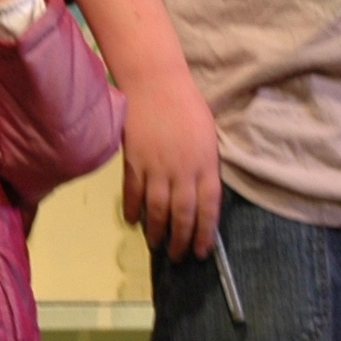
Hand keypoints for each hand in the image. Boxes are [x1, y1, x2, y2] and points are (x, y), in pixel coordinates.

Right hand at [121, 72, 222, 259]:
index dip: (204, 232)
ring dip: (156, 230)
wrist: (156, 84)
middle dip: (180, 239)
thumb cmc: (187, 106)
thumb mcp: (208, 137)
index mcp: (205, 164)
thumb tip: (201, 194)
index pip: (208, 207)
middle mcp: (182, 171)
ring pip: (157, 209)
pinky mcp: (134, 162)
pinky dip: (132, 208)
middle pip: (182, 214)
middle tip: (177, 256)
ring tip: (156, 244)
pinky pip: (133, 192)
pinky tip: (133, 220)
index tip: (200, 251)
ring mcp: (156, 168)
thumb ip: (205, 167)